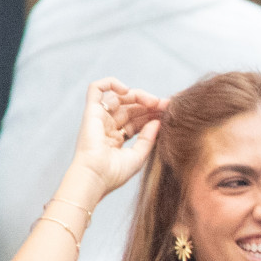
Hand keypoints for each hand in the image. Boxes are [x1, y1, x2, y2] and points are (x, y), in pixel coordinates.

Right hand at [64, 79, 164, 203]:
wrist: (96, 177)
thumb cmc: (115, 173)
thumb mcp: (139, 155)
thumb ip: (148, 137)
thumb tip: (158, 121)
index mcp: (118, 138)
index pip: (138, 120)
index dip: (153, 114)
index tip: (170, 112)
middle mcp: (108, 126)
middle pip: (131, 108)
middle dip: (149, 104)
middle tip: (166, 105)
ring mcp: (100, 118)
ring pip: (119, 97)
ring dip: (138, 95)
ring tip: (153, 101)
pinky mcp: (91, 112)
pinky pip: (96, 89)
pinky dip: (110, 83)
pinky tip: (127, 90)